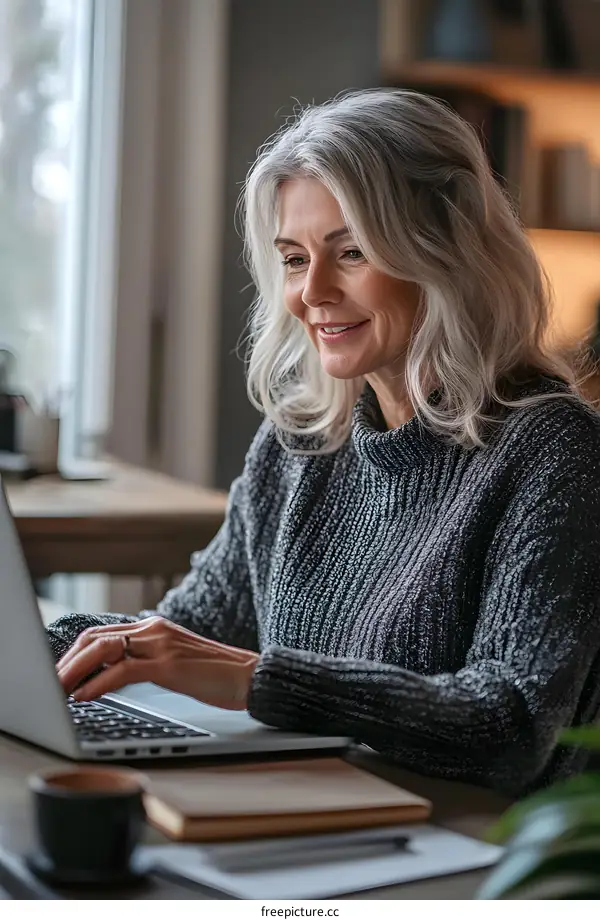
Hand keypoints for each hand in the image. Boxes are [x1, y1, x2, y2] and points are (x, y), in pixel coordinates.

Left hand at [56, 617, 258, 709]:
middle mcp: (154, 629)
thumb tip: (112, 675)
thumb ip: (146, 661)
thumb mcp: (175, 662)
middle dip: (66, 662)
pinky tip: (84, 696)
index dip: (74, 654)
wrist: (251, 677)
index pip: (102, 633)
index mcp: (155, 627)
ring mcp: (161, 644)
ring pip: (102, 650)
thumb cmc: (216, 675)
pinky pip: (122, 671)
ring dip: (73, 672)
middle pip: (95, 638)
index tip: (59, 674)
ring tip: (57, 691)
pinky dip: (96, 684)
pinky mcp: (169, 664)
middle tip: (51, 684)